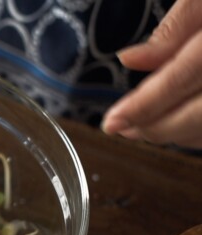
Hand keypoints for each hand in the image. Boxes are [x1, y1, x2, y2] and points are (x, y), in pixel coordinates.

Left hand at [102, 0, 201, 148]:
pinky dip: (199, 132)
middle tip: (121, 129)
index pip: (180, 79)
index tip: (111, 123)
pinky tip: (179, 126)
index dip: (142, 106)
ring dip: (177, 134)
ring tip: (142, 129)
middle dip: (155, 127)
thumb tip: (130, 59)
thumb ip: (176, 29)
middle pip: (199, 113)